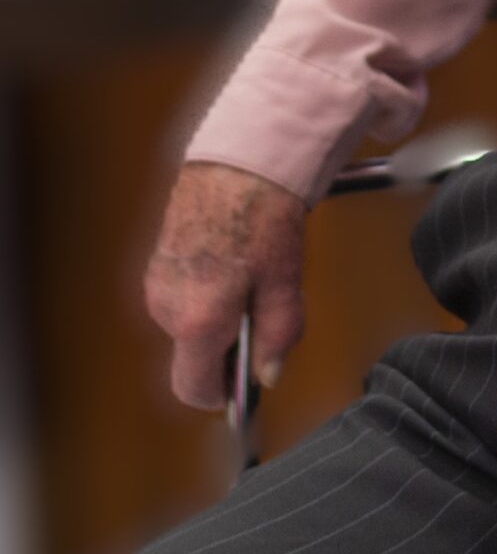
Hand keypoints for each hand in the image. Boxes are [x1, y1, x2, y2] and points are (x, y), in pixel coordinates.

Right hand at [145, 161, 308, 410]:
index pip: (193, 388)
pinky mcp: (155, 265)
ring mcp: (156, 285)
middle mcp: (165, 308)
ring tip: (251, 276)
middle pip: (195, 354)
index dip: (221, 393)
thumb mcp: (285, 281)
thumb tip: (268, 376)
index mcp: (197, 320)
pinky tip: (231, 261)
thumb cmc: (264, 216)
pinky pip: (181, 298)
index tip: (244, 386)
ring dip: (217, 316)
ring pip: (188, 325)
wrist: (237, 161)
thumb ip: (277, 335)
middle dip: (228, 345)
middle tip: (264, 307)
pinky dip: (205, 293)